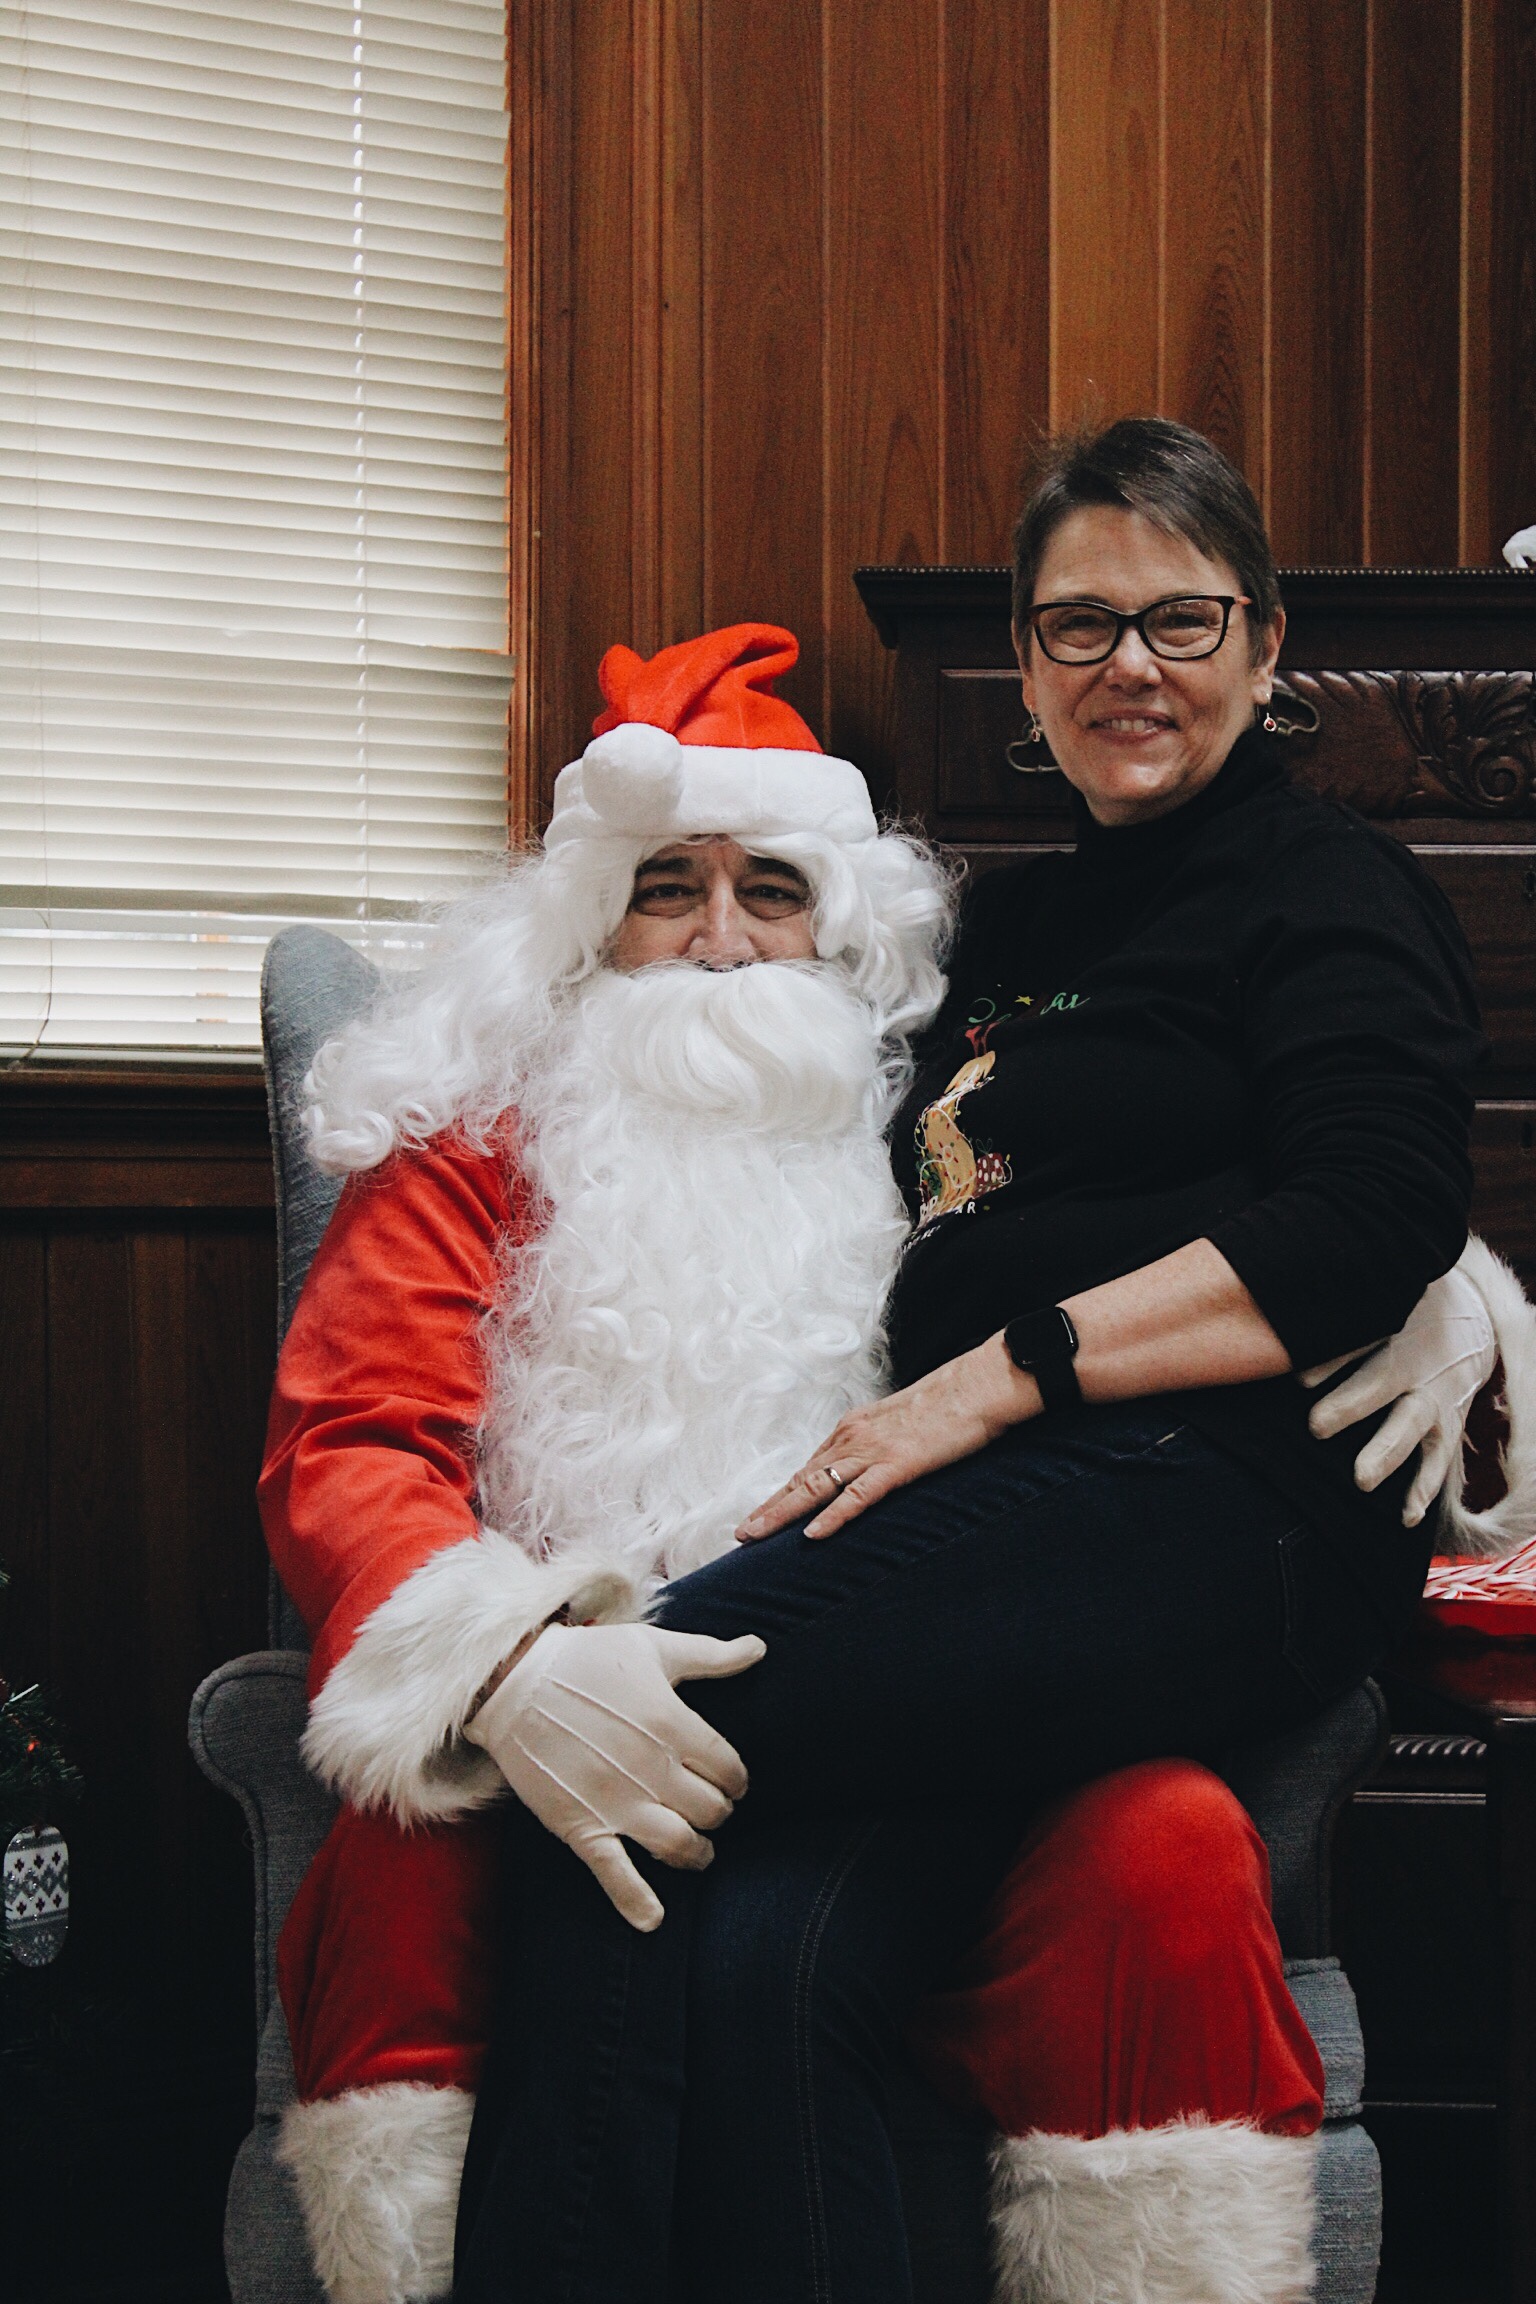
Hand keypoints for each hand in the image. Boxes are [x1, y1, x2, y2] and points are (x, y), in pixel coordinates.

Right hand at [464, 1621, 764, 1930]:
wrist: (514, 1680)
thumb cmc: (587, 1658)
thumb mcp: (653, 1647)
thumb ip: (711, 1655)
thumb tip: (759, 1647)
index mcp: (674, 1724)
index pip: (729, 1769)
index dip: (736, 1779)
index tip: (731, 1782)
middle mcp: (652, 1769)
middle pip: (710, 1810)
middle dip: (717, 1812)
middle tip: (711, 1809)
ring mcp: (617, 1802)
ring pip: (678, 1844)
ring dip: (696, 1853)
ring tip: (699, 1851)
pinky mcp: (581, 1825)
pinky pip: (615, 1874)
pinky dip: (636, 1902)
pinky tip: (653, 1919)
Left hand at [736, 1336, 1029, 1542]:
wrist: (977, 1385)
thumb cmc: (947, 1406)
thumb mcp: (901, 1426)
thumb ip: (879, 1447)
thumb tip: (869, 1471)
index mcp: (852, 1429)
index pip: (808, 1469)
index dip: (783, 1495)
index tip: (761, 1517)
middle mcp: (852, 1438)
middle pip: (801, 1480)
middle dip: (769, 1509)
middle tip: (741, 1534)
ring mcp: (872, 1451)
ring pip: (816, 1487)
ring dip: (782, 1514)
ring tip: (755, 1536)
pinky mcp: (897, 1464)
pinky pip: (857, 1496)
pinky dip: (833, 1516)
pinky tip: (813, 1535)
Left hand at [1300, 1257, 1495, 1525]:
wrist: (1474, 1322)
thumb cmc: (1408, 1316)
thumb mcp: (1383, 1311)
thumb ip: (1342, 1337)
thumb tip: (1293, 1362)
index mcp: (1395, 1332)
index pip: (1359, 1343)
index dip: (1330, 1360)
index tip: (1300, 1381)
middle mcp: (1416, 1367)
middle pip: (1382, 1384)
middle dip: (1351, 1405)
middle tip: (1316, 1426)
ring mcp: (1434, 1400)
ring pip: (1411, 1427)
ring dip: (1386, 1452)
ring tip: (1361, 1480)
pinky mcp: (1449, 1426)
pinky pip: (1438, 1461)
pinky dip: (1423, 1490)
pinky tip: (1405, 1517)